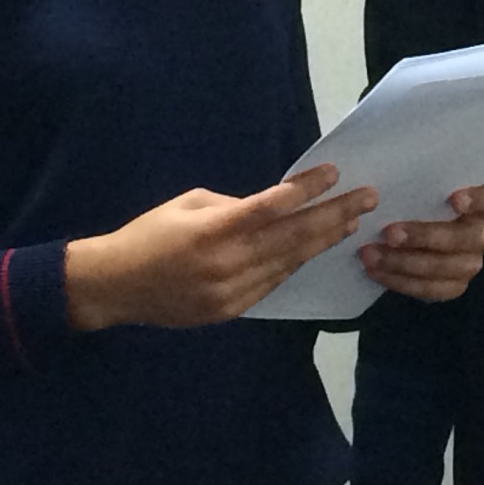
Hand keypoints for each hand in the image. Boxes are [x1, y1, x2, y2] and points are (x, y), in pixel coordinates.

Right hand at [63, 165, 376, 330]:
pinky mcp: (232, 310)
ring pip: (289, 262)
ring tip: (351, 222)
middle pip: (292, 236)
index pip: (271, 206)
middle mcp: (227, 262)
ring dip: (323, 241)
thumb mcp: (189, 204)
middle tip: (367, 199)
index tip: (334, 174)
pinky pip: (273, 283)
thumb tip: (274, 209)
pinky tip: (316, 248)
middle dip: (334, 215)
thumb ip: (234, 207)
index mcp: (213, 229)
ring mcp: (231, 291)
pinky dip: (295, 264)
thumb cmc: (150, 234)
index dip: (306, 190)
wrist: (116, 286)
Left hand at [359, 185, 483, 302]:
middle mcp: (482, 235)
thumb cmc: (416, 201)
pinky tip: (376, 271)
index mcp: (482, 205)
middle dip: (425, 237)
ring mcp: (470, 263)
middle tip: (389, 233)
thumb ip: (416, 182)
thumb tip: (384, 178)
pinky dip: (401, 282)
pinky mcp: (453, 285)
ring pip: (447, 268)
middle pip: (465, 239)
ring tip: (371, 255)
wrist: (408, 234)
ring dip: (405, 263)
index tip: (453, 199)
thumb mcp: (419, 187)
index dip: (477, 201)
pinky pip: (431, 290)